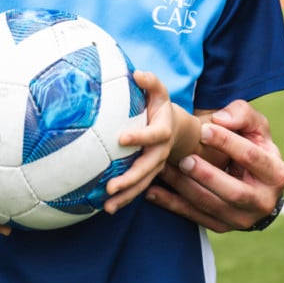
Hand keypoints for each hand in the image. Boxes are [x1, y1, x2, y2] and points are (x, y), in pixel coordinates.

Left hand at [105, 70, 175, 213]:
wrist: (176, 128)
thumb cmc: (160, 106)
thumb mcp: (159, 92)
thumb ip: (151, 82)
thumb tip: (136, 73)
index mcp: (163, 130)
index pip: (153, 135)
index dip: (140, 136)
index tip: (122, 138)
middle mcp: (161, 151)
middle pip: (147, 167)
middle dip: (130, 178)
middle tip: (111, 186)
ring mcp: (156, 165)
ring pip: (143, 183)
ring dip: (126, 196)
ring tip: (108, 206)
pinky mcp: (149, 175)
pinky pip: (138, 189)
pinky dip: (125, 199)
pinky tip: (107, 208)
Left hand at [146, 100, 283, 232]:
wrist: (254, 182)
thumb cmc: (252, 146)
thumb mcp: (255, 126)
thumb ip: (243, 114)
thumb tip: (221, 119)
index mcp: (276, 174)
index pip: (252, 158)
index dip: (228, 143)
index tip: (204, 129)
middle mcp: (263, 202)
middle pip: (234, 192)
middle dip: (207, 175)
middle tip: (184, 158)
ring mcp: (243, 219)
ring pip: (211, 206)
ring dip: (185, 188)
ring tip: (164, 169)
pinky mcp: (222, 227)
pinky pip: (194, 217)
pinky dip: (172, 205)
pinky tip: (153, 191)